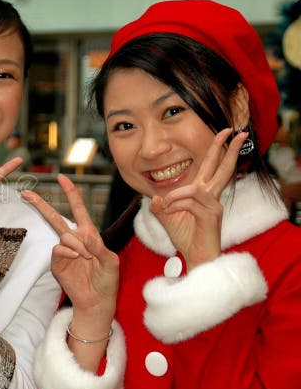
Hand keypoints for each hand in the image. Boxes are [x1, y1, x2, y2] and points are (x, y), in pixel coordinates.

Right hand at [22, 175, 118, 323]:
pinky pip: (58, 249)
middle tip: (25, 193)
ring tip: (85, 257)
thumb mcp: (111, 262)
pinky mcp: (57, 262)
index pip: (78, 209)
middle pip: (55, 218)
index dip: (71, 193)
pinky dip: (67, 252)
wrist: (96, 300)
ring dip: (76, 245)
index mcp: (89, 234)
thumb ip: (99, 247)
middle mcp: (74, 239)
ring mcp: (64, 251)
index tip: (62, 178)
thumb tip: (84, 236)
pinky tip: (76, 258)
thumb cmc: (107, 280)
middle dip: (40, 205)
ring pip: (63, 236)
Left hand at [150, 128, 245, 268]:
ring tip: (166, 206)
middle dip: (226, 148)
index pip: (212, 167)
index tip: (226, 133)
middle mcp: (212, 196)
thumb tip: (155, 199)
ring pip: (196, 188)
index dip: (219, 149)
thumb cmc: (186, 237)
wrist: (194, 257)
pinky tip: (169, 213)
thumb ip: (160, 206)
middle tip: (232, 131)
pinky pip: (190, 203)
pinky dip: (175, 206)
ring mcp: (214, 205)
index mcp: (204, 192)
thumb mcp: (167, 218)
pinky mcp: (212, 216)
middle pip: (222, 167)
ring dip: (176, 196)